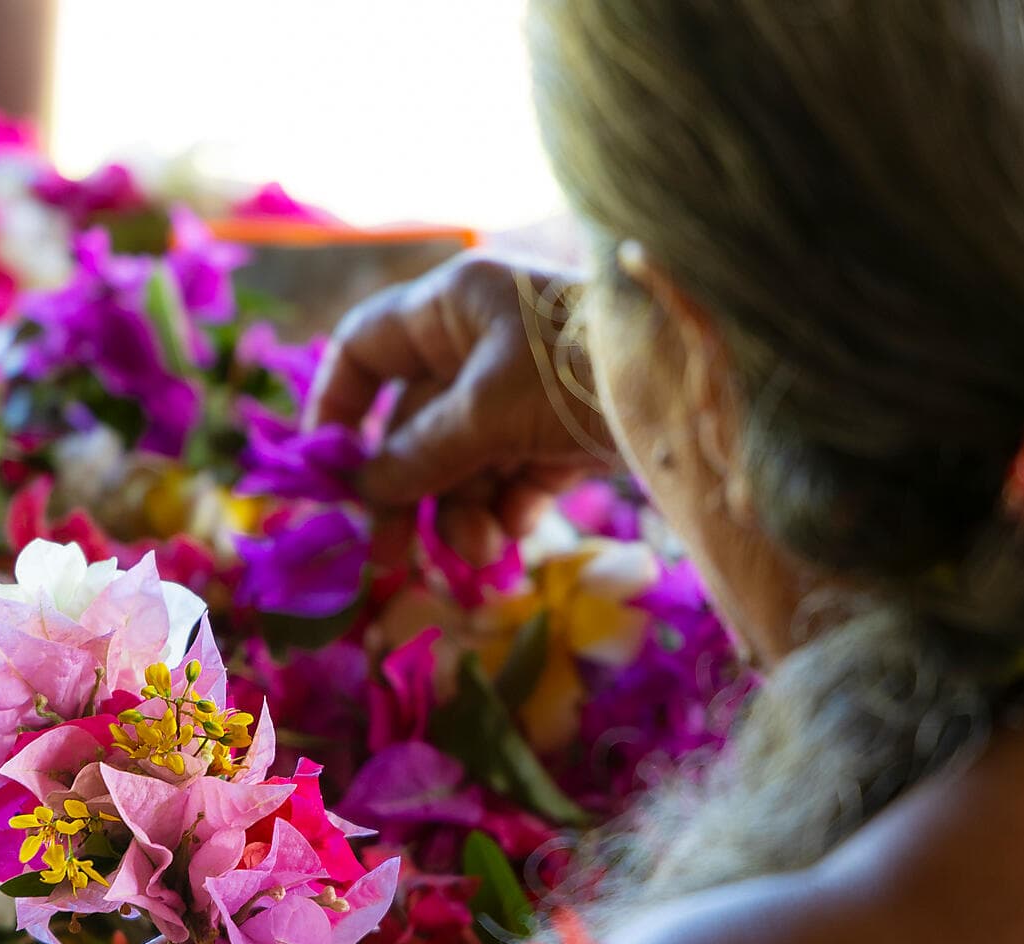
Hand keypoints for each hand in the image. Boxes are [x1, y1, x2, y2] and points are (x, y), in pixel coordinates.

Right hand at [305, 254, 614, 555]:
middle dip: (402, 490)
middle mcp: (484, 342)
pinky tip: (511, 536)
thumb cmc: (581, 369)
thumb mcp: (488, 412)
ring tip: (475, 552)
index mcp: (455, 307)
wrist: (698, 387)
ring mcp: (524, 390)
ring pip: (462, 460)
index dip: (338, 405)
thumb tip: (364, 488)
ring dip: (458, 512)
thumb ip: (420, 453)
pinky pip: (511, 477)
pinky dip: (505, 510)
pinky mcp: (563, 432)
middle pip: (413, 422)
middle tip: (385, 557)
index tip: (326, 469)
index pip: (368, 346)